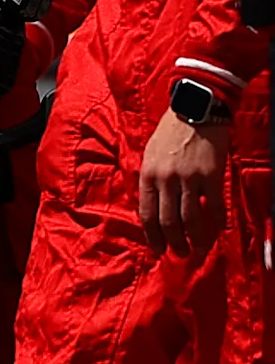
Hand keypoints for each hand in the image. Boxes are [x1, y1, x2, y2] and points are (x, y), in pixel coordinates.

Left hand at [139, 108, 227, 251]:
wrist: (196, 109)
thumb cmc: (170, 132)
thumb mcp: (150, 155)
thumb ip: (151, 180)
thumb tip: (153, 207)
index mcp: (147, 175)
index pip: (146, 215)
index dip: (152, 236)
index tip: (158, 250)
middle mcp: (165, 180)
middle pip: (167, 222)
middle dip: (173, 243)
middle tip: (180, 254)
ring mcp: (188, 179)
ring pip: (190, 219)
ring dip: (194, 239)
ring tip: (198, 250)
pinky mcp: (211, 176)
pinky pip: (213, 207)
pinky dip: (216, 222)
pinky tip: (217, 231)